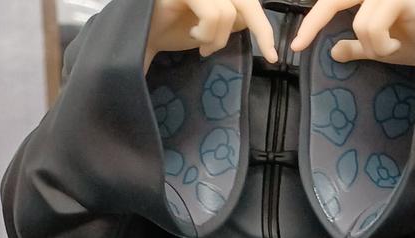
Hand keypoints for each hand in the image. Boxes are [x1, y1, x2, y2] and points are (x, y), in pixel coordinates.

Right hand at [144, 0, 277, 68]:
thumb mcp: (209, 26)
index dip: (263, 25)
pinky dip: (208, 32)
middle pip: (246, 1)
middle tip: (269, 55)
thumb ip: (230, 19)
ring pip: (229, 12)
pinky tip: (193, 36)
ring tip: (202, 46)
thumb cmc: (171, 29)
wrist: (140, 36)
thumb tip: (248, 20)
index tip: (274, 55)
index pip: (247, 1)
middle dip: (261, 29)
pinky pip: (214, 13)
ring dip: (218, 38)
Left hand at [289, 0, 414, 68]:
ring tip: (391, 48)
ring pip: (360, 23)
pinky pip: (373, 26)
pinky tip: (399, 45)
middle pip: (335, 0)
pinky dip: (382, 45)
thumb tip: (334, 51)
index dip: (313, 22)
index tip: (296, 45)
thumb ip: (356, 46)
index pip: (333, 1)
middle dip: (315, 23)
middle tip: (299, 45)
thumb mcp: (378, 48)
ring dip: (372, 46)